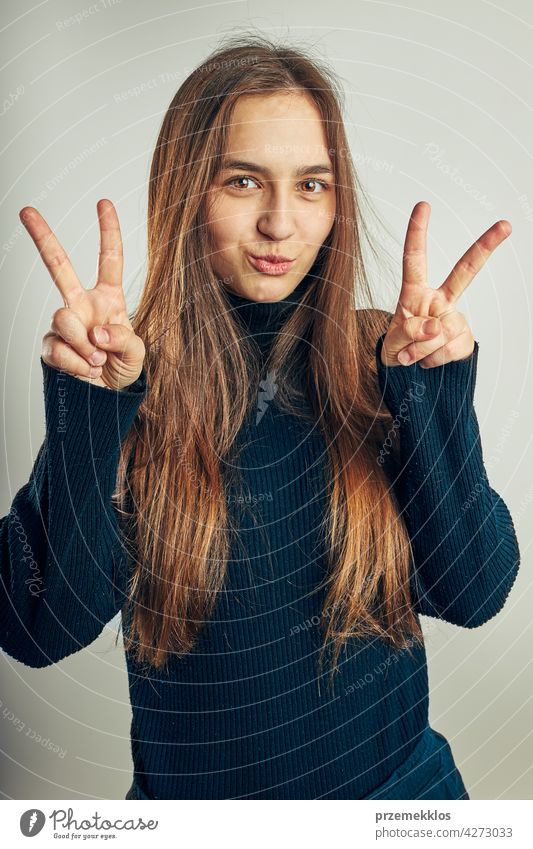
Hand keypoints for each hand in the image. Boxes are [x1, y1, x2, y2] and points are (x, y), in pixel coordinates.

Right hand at [20, 199, 145, 389]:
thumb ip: (123, 339)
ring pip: (63, 318)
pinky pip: (57, 348)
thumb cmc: (124, 370)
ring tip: (97, 362)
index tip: (103, 203)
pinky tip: (85, 371)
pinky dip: (75, 363)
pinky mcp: (52, 346)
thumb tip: (97, 332)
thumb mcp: (136, 354)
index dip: (108, 232)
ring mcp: (65, 324)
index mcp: (108, 298)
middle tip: (27, 211)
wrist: (107, 399)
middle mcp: (82, 305)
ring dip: (82, 343)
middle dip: (42, 237)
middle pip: (59, 265)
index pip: (109, 260)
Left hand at [380, 201, 511, 367]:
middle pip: (465, 271)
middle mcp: (439, 300)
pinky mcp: (464, 338)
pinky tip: (429, 359)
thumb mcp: (390, 342)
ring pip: (441, 331)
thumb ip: (407, 332)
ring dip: (421, 349)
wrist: (408, 372)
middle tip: (505, 225)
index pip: (415, 259)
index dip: (417, 233)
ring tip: (411, 354)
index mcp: (415, 292)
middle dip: (485, 246)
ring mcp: (454, 318)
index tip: (423, 206)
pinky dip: (435, 360)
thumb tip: (435, 326)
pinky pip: (451, 349)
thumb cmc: (396, 349)